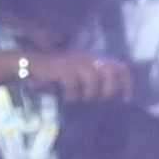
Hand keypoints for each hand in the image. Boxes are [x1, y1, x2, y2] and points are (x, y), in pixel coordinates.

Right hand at [4, 50, 129, 102]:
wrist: (32, 64)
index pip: (121, 68)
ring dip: (89, 94)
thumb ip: (97, 82)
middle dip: (109, 91)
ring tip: (81, 100)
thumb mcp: (81, 75)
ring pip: (93, 79)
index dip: (127, 84)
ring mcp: (75, 61)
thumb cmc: (59, 74)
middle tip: (98, 100)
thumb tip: (114, 100)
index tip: (126, 100)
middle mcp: (89, 58)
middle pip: (111, 73)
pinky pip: (73, 84)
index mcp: (96, 59)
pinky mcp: (62, 68)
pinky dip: (72, 95)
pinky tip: (67, 99)